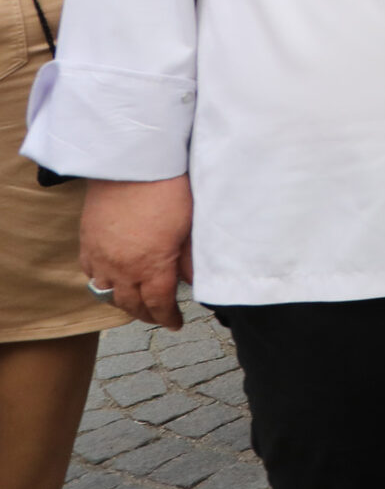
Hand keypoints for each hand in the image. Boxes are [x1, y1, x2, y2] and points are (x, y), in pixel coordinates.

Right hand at [81, 175, 193, 330]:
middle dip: (146, 314)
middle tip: (159, 317)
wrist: (131, 164)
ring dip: (122, 302)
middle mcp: (121, 268)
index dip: (167, 318)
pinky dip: (101, 283)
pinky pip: (90, 273)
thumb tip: (194, 281)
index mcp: (151, 267)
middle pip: (130, 304)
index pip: (158, 305)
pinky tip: (111, 281)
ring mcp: (100, 256)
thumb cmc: (167, 191)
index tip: (176, 324)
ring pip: (106, 293)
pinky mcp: (86, 242)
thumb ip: (189, 259)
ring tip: (136, 304)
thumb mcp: (189, 228)